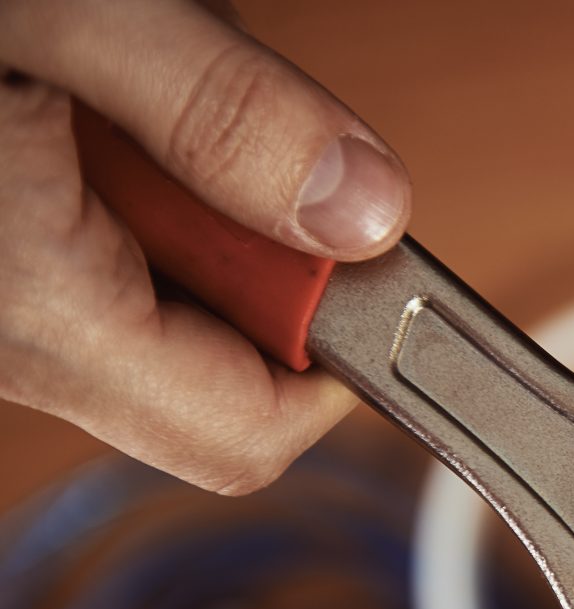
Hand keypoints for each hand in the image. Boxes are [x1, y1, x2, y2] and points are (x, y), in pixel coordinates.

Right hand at [0, 0, 410, 493]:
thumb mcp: (65, 12)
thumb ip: (225, 114)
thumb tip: (366, 210)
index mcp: (33, 307)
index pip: (248, 431)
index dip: (335, 363)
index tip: (361, 266)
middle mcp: (7, 345)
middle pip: (215, 387)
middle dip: (258, 271)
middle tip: (222, 142)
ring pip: (158, 325)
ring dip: (192, 222)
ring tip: (120, 97)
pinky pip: (96, 280)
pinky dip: (130, 205)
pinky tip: (83, 111)